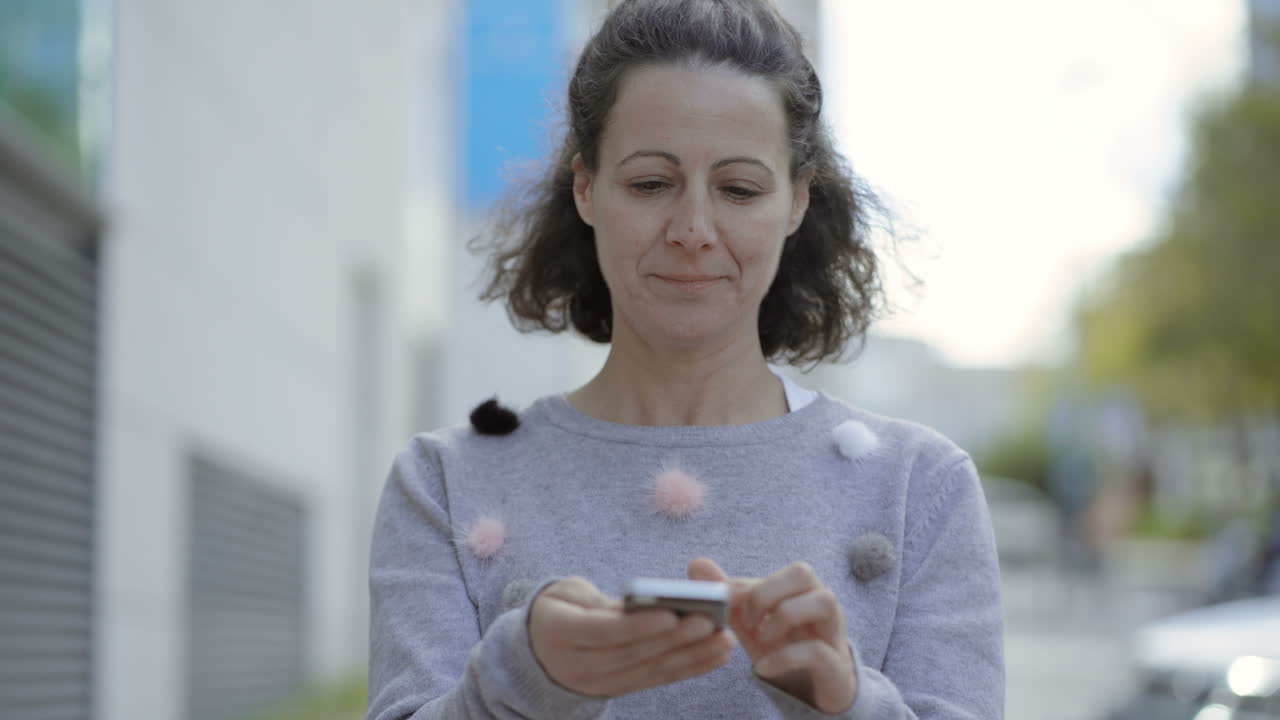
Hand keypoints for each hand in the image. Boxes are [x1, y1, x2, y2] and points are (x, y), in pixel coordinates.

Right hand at [528, 576, 737, 697]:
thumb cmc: (556, 609)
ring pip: (651, 671)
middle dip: (674, 640)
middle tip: (709, 622)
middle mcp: (579, 666)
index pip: (603, 632)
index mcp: (559, 633)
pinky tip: (717, 655)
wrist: (536, 652)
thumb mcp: (565, 595)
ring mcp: (600, 683)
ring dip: (692, 656)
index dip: (638, 626)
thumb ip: (601, 602)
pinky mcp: (620, 689)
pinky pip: (658, 679)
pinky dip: (690, 667)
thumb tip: (643, 606)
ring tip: (724, 639)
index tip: (670, 614)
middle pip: (633, 654)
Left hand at [688, 558, 855, 713]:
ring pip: (823, 601)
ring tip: (761, 639)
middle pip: (803, 572)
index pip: (778, 567)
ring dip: (782, 618)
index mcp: (802, 588)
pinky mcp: (836, 666)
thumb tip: (696, 562)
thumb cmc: (782, 645)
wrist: (811, 687)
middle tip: (747, 621)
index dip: (747, 586)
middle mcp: (822, 602)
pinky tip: (763, 668)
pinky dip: (784, 657)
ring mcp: (834, 632)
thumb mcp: (750, 621)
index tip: (726, 607)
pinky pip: (817, 651)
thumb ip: (727, 594)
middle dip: (765, 593)